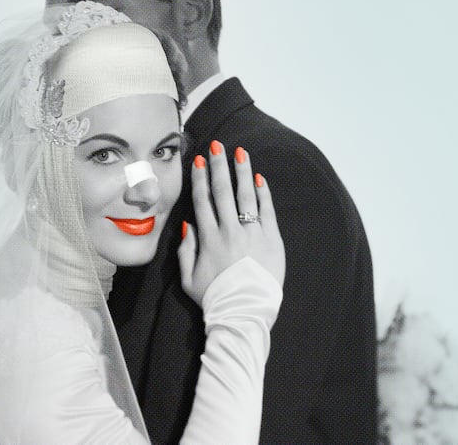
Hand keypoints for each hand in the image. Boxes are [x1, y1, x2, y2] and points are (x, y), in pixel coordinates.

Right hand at [178, 141, 285, 304]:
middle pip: (222, 191)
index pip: (202, 201)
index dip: (200, 179)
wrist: (244, 312)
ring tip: (240, 153)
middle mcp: (229, 230)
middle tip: (217, 146)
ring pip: (245, 195)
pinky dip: (263, 193)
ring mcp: (251, 233)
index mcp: (208, 238)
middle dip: (219, 166)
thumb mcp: (188, 278)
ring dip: (242, 172)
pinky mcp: (271, 239)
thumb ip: (185, 251)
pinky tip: (259, 179)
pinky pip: (266, 210)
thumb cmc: (215, 298)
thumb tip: (188, 224)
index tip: (200, 161)